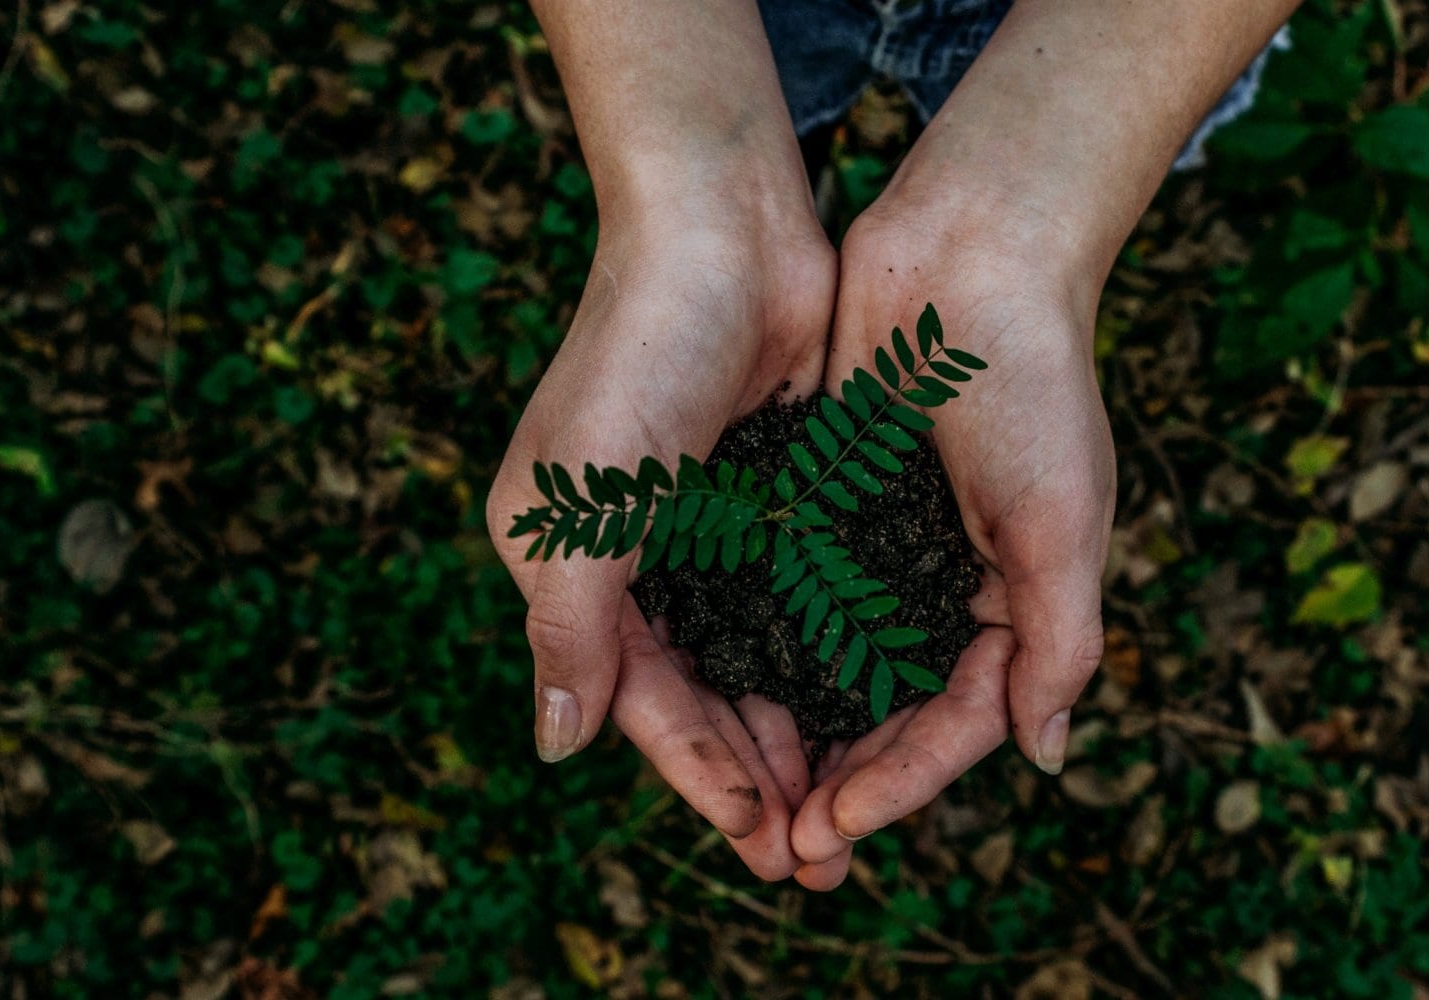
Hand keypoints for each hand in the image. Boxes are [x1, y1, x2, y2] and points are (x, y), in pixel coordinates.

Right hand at [487, 204, 834, 880]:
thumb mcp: (584, 500)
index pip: (639, 697)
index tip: (760, 838)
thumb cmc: (638, 352)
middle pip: (702, 694)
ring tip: (849, 808)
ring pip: (757, 659)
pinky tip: (872, 708)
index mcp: (571, 564)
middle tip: (817, 857)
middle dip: (756, 776)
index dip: (698, 773)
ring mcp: (710, 529)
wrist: (724, 225)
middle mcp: (637, 557)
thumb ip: (570, 626)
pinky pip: (801, 601)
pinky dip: (828, 658)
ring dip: (798, 732)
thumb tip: (556, 747)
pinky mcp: (774, 497)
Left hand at [787, 205, 1113, 889]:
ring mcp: (882, 546)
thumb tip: (1044, 757)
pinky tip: (716, 689)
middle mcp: (944, 585)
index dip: (901, 783)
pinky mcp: (825, 501)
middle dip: (841, 781)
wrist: (971, 250)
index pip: (956, 722)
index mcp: (1013, 601)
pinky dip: (762, 645)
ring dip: (794, 732)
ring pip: (830, 666)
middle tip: (783, 847)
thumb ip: (1059, 641)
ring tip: (745, 796)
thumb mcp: (1062, 520)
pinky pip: (790, 593)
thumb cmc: (1032, 382)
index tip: (837, 825)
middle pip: (888, 712)